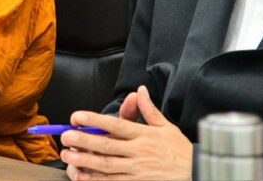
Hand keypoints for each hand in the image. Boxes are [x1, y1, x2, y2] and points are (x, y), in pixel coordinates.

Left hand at [61, 86, 192, 180]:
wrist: (197, 172)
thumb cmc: (179, 150)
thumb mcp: (167, 127)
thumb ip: (149, 110)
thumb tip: (139, 90)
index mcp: (144, 135)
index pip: (116, 125)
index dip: (95, 120)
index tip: (77, 116)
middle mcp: (139, 152)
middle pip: (107, 145)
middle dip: (85, 140)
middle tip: (65, 136)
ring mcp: (138, 170)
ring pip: (108, 165)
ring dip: (86, 161)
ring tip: (68, 156)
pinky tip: (82, 178)